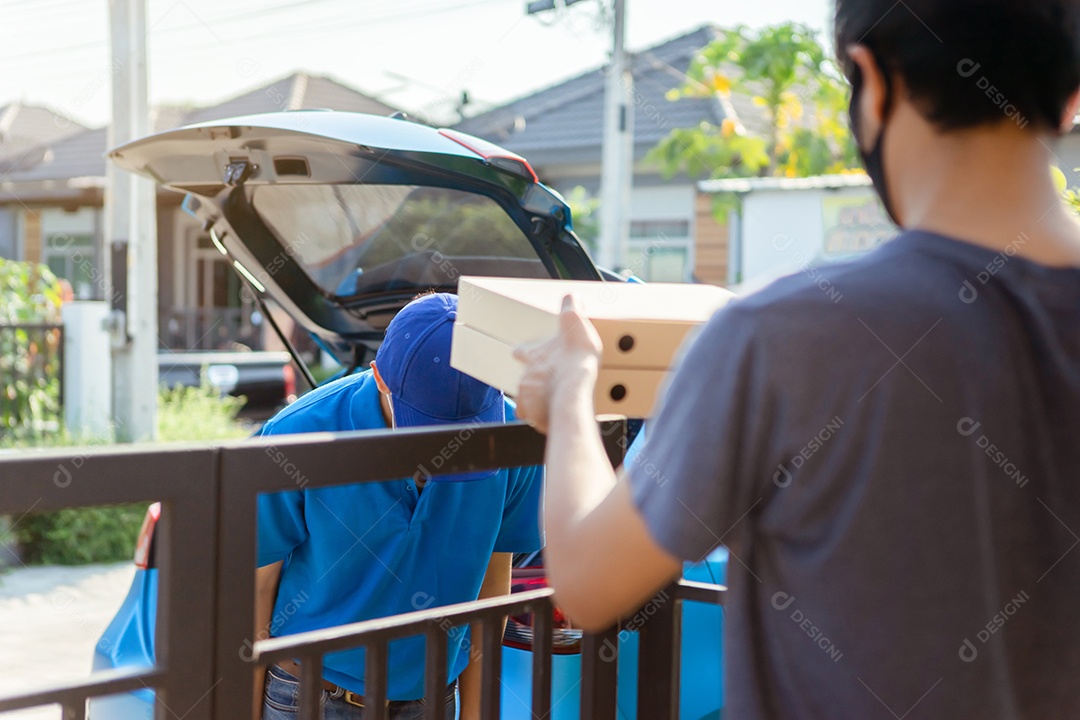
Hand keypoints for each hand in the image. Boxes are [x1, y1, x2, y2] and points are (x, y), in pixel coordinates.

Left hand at [513, 295, 602, 433]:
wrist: (575, 396)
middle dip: (538, 379)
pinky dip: (545, 418)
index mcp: (532, 356)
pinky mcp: (536, 419)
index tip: (529, 352)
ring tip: (558, 400)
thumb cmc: (575, 362)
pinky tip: (559, 415)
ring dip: (541, 399)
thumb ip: (572, 309)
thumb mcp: (576, 324)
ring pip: (529, 400)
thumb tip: (571, 297)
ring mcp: (529, 400)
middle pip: (526, 378)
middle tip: (554, 379)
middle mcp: (526, 378)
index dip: (527, 351)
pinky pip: (536, 419)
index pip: (522, 351)